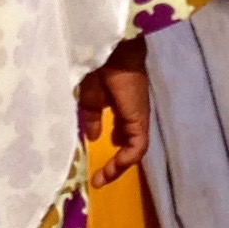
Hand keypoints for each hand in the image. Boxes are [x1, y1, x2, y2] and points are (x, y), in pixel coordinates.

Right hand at [76, 38, 149, 185]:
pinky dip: (125, 159)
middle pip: (129, 143)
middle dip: (114, 163)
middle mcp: (132, 113)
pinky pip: (137, 147)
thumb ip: (92, 117)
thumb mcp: (89, 96)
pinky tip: (111, 167)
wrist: (110, 50)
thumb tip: (95, 137)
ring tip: (103, 176)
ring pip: (134, 148)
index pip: (120, 132)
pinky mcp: (139, 120)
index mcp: (120, 105)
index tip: (94, 165)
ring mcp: (138, 116)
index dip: (109, 147)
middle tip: (98, 177)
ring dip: (119, 165)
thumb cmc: (97, 67)